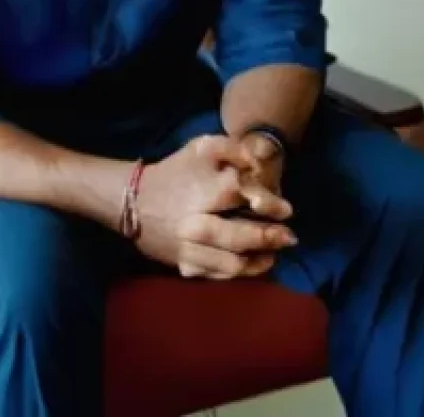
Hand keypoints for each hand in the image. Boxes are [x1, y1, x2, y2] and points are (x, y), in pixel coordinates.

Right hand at [133, 135, 295, 279]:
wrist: (133, 201)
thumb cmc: (175, 171)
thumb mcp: (202, 147)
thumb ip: (233, 148)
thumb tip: (259, 160)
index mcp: (204, 193)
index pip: (245, 198)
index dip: (269, 204)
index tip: (288, 210)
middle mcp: (196, 224)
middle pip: (239, 238)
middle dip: (268, 238)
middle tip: (290, 238)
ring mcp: (188, 248)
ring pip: (230, 263)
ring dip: (258, 261)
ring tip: (275, 253)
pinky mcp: (182, 265)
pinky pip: (215, 275)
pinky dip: (239, 273)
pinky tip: (253, 264)